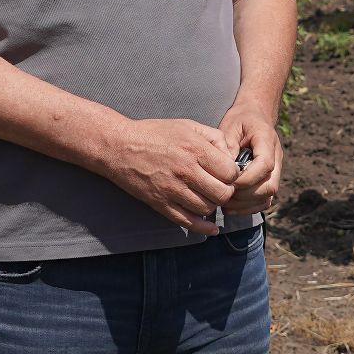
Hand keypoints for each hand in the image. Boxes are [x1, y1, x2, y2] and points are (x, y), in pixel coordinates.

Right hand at [98, 117, 238, 234]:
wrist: (120, 147)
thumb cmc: (154, 133)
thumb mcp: (188, 125)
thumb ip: (214, 137)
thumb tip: (231, 156)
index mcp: (195, 149)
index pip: (230, 172)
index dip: (233, 174)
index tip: (227, 173)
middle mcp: (186, 171)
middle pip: (222, 193)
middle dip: (226, 192)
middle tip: (221, 187)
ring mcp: (173, 190)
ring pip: (207, 208)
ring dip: (212, 205)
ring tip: (207, 196)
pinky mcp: (161, 204)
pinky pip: (188, 222)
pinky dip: (203, 228)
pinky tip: (212, 227)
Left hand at [219, 101, 281, 213]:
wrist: (254, 116)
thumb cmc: (239, 120)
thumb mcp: (229, 127)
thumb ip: (227, 147)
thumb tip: (225, 171)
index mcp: (267, 140)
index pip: (265, 165)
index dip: (248, 178)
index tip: (229, 181)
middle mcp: (276, 157)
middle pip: (270, 186)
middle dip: (246, 195)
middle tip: (224, 193)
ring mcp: (275, 171)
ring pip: (268, 197)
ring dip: (246, 204)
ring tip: (225, 202)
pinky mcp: (269, 180)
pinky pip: (264, 201)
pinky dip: (248, 208)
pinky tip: (231, 206)